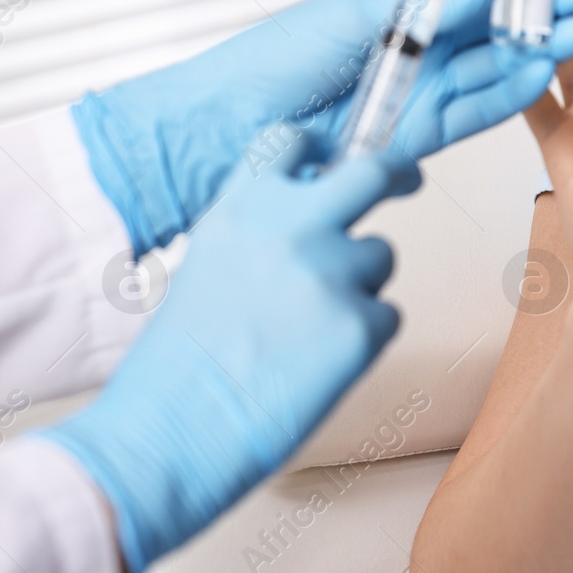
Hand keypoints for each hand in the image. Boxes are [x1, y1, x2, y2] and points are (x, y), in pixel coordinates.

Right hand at [41, 134, 420, 572]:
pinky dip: (364, 338)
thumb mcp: (206, 264)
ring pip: (380, 255)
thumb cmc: (178, 365)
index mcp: (241, 207)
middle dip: (393, 174)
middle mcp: (292, 226)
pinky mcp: (361, 323)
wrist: (168, 431)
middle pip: (372, 172)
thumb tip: (307, 219)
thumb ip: (258, 232)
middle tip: (403, 181)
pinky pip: (386, 315)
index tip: (334, 156)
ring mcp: (332, 272)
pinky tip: (317, 363)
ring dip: (360, 284)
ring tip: (307, 329)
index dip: (318, 148)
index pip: (292, 140)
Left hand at [73, 0, 572, 255]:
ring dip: (538, 48)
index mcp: (405, 4)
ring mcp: (423, 89)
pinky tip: (544, 72)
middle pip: (497, 23)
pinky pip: (479, 111)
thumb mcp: (365, 12)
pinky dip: (514, 92)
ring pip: (496, 65)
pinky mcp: (422, 133)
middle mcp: (420, 45)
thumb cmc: (275, 61)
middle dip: (542, 6)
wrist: (229, 130)